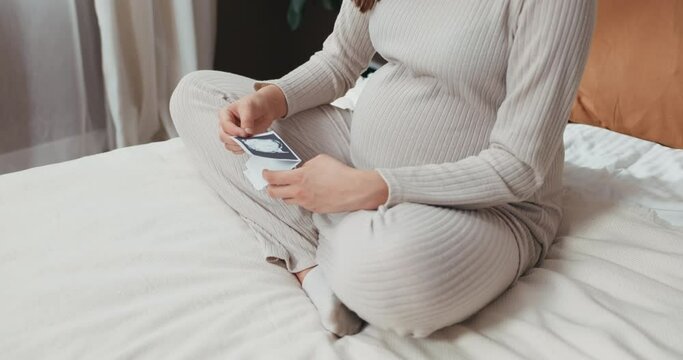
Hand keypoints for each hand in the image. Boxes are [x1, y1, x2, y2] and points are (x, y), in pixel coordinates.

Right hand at [219, 84, 287, 153]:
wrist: (265, 108)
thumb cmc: (255, 103)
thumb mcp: (249, 107)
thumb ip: (247, 120)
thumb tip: (247, 132)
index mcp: (225, 114)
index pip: (225, 126)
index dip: (234, 131)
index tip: (245, 133)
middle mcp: (227, 125)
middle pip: (224, 137)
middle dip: (235, 141)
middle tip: (246, 140)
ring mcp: (233, 134)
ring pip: (229, 145)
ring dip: (238, 147)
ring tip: (249, 143)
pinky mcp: (240, 140)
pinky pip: (237, 149)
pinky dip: (243, 150)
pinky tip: (250, 146)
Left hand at [263, 154, 388, 213]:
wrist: (354, 189)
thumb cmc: (339, 173)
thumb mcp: (319, 160)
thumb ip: (306, 165)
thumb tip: (301, 170)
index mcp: (299, 177)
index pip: (273, 178)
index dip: (266, 175)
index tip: (265, 173)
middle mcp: (299, 192)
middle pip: (274, 193)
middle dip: (269, 187)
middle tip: (271, 183)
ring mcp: (306, 202)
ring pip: (286, 200)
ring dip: (284, 194)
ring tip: (288, 188)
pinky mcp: (314, 209)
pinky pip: (301, 204)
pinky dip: (299, 198)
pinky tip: (306, 193)